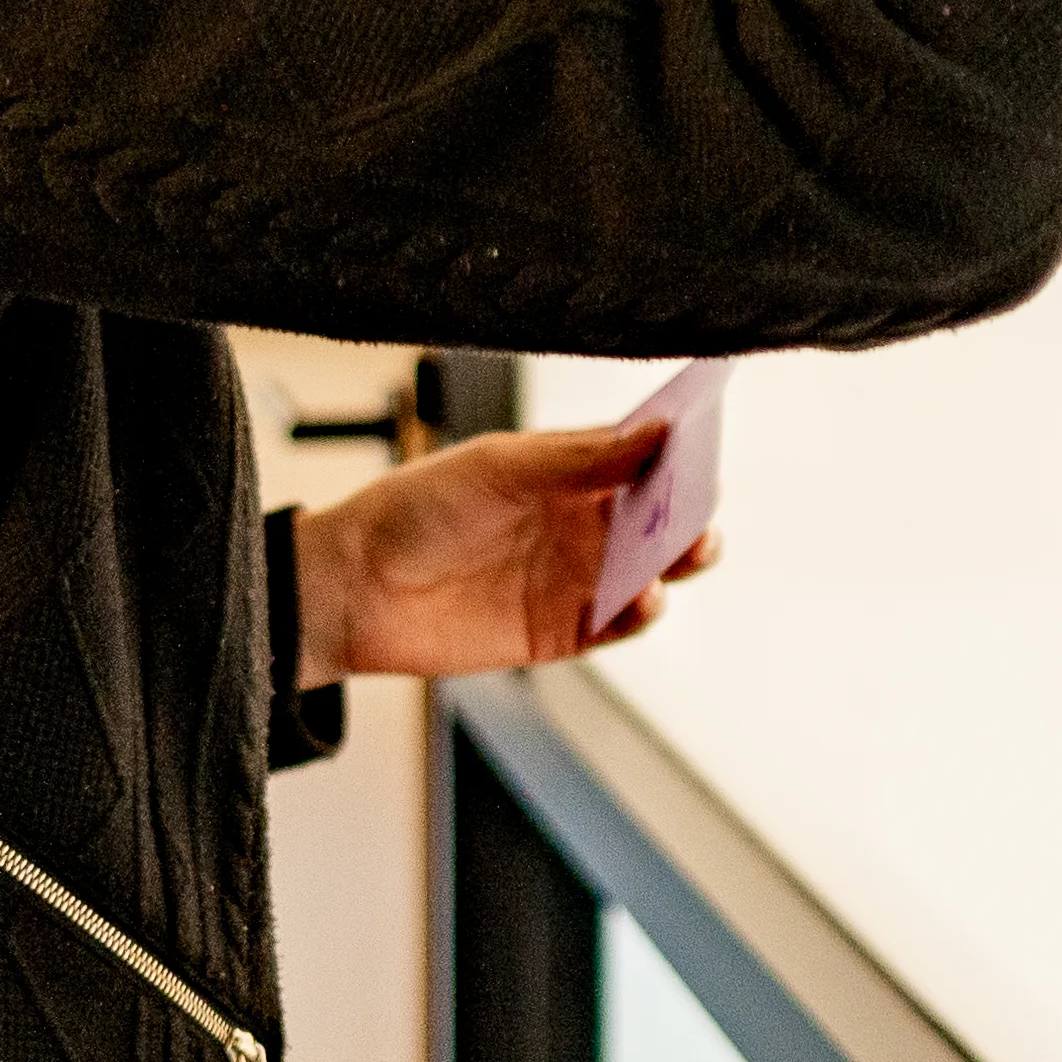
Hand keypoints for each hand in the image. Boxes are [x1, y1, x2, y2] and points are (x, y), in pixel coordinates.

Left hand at [289, 421, 719, 682]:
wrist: (356, 587)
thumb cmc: (418, 509)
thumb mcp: (501, 468)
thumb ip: (580, 457)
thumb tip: (658, 431)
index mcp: (570, 467)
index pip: (643, 452)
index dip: (678, 447)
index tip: (705, 439)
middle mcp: (581, 519)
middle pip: (661, 513)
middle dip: (690, 508)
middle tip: (701, 506)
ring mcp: (576, 575)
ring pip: (654, 568)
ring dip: (679, 560)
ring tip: (684, 552)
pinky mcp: (564, 630)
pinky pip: (621, 622)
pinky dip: (643, 612)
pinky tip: (645, 598)